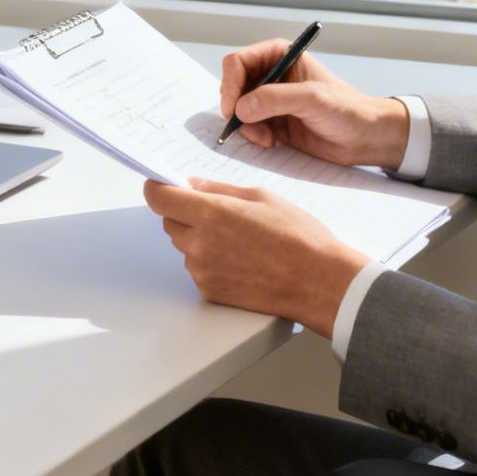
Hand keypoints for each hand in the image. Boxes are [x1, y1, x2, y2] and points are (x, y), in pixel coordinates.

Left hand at [143, 178, 369, 337]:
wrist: (318, 282)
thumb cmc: (298, 237)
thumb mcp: (261, 197)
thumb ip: (219, 189)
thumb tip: (192, 184)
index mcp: (210, 213)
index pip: (159, 198)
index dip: (158, 188)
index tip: (162, 185)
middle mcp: (199, 243)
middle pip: (170, 222)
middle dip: (185, 213)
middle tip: (219, 213)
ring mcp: (202, 271)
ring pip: (185, 246)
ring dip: (200, 238)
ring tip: (239, 240)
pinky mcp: (209, 291)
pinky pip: (198, 269)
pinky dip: (211, 262)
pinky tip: (242, 260)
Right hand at [220, 40, 410, 167]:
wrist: (365, 138)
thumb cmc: (347, 110)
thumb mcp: (312, 99)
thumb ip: (275, 99)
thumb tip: (240, 107)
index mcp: (280, 55)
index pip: (238, 62)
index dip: (230, 84)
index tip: (233, 108)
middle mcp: (271, 74)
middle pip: (232, 85)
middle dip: (236, 107)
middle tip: (247, 126)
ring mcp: (270, 99)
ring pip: (237, 108)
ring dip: (245, 125)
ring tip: (266, 138)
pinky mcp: (272, 121)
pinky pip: (247, 126)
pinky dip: (252, 135)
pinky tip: (271, 141)